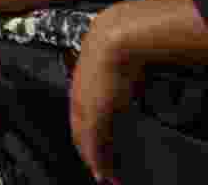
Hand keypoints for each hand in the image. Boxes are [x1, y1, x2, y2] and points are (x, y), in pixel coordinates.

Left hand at [70, 11, 138, 184]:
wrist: (115, 38)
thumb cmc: (118, 45)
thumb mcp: (112, 65)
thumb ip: (116, 79)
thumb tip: (129, 82)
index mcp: (80, 87)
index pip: (79, 118)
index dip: (85, 136)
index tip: (91, 149)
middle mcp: (78, 99)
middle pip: (79, 133)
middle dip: (88, 154)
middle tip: (99, 171)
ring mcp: (86, 107)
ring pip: (85, 142)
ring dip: (95, 162)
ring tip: (104, 177)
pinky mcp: (96, 114)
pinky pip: (94, 144)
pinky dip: (99, 161)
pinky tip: (103, 173)